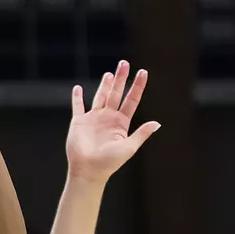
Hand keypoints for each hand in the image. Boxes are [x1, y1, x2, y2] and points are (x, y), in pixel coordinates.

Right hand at [65, 61, 158, 181]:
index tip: (143, 72)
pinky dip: (77, 97)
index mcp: (121, 123)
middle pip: (116, 93)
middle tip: (124, 63)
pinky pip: (78, 106)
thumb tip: (157, 123)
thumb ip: (141, 134)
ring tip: (109, 73)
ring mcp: (93, 119)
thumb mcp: (129, 147)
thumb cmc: (109, 162)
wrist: (88, 170)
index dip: (137, 86)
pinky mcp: (79, 122)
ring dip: (104, 85)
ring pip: (100, 97)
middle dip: (120, 79)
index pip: (131, 100)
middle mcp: (108, 118)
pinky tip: (78, 88)